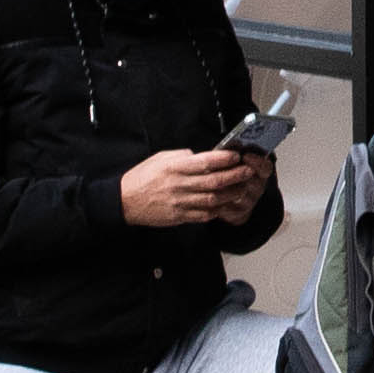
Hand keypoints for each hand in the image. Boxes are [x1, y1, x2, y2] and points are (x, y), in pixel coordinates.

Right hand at [114, 149, 256, 227]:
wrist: (125, 201)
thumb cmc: (143, 177)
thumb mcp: (161, 158)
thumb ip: (183, 156)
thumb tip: (203, 155)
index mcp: (175, 167)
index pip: (205, 162)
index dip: (224, 159)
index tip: (236, 155)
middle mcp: (179, 184)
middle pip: (214, 181)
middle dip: (235, 175)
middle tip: (248, 170)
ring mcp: (180, 202)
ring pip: (213, 199)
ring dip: (231, 194)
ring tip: (242, 187)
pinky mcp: (180, 216)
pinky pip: (204, 214)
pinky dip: (218, 210)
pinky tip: (226, 204)